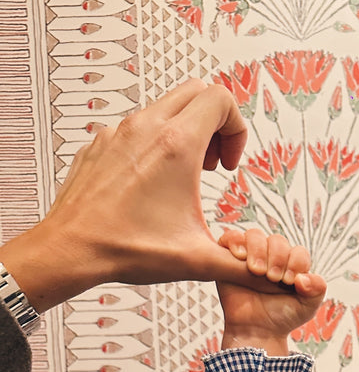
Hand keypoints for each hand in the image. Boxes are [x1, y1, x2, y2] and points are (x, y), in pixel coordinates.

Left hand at [1, 80, 260, 312]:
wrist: (72, 248)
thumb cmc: (125, 248)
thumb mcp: (197, 261)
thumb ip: (243, 267)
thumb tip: (273, 279)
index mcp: (175, 146)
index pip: (220, 99)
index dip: (236, 129)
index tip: (228, 164)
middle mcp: (147, 128)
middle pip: (196, 92)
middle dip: (215, 124)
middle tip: (213, 163)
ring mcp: (121, 132)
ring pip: (165, 106)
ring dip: (186, 133)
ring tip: (186, 176)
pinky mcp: (102, 143)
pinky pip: (138, 127)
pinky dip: (155, 144)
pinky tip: (153, 184)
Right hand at [217, 229, 326, 354]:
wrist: (256, 332)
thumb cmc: (281, 318)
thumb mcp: (307, 308)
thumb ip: (316, 290)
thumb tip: (303, 277)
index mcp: (292, 266)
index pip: (298, 252)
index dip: (296, 262)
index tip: (289, 281)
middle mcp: (272, 258)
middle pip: (277, 241)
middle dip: (278, 258)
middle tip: (273, 278)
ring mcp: (251, 256)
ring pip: (255, 236)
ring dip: (258, 250)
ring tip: (258, 271)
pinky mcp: (229, 258)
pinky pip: (231, 238)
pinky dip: (236, 241)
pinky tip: (240, 256)